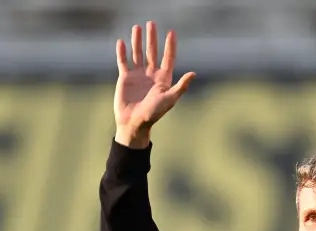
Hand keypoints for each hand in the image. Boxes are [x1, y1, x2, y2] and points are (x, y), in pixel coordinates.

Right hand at [114, 20, 195, 148]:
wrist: (134, 123)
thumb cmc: (153, 114)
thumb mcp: (169, 99)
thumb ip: (181, 86)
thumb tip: (194, 73)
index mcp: (163, 79)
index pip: (168, 58)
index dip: (170, 45)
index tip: (171, 32)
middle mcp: (151, 74)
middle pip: (152, 52)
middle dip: (152, 38)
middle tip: (151, 23)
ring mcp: (138, 75)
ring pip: (138, 53)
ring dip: (137, 41)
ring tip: (137, 27)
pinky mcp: (125, 78)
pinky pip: (123, 62)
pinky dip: (122, 52)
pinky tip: (122, 42)